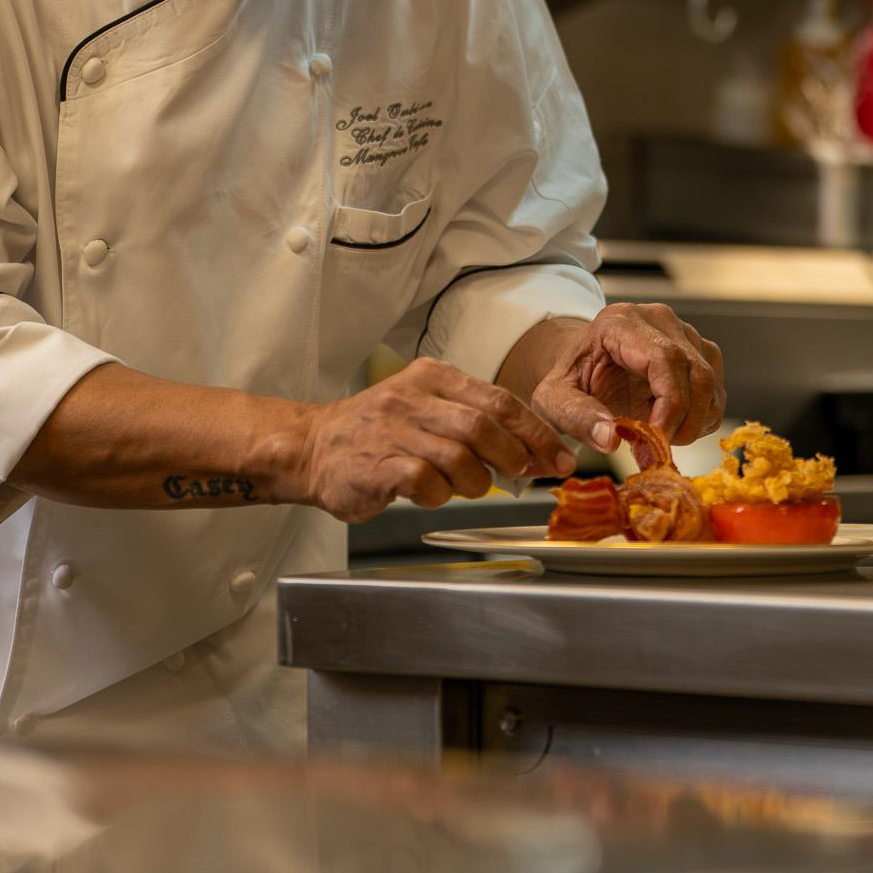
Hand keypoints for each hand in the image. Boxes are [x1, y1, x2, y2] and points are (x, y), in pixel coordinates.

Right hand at [299, 358, 576, 522]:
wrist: (312, 446)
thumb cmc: (378, 431)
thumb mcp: (425, 406)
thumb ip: (472, 421)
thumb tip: (532, 450)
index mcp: (432, 377)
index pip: (499, 400)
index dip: (536, 432)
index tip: (560, 456)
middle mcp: (412, 398)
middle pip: (483, 425)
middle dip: (515, 455)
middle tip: (524, 474)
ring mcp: (392, 430)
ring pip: (459, 455)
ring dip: (477, 480)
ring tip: (470, 487)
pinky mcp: (376, 464)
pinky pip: (425, 481)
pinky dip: (440, 495)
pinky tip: (433, 495)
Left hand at [528, 303, 725, 452]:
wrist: (582, 366)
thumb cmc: (571, 379)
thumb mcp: (554, 400)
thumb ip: (577, 417)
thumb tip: (610, 439)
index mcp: (621, 321)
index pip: (665, 358)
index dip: (670, 403)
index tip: (657, 438)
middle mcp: (658, 319)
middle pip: (696, 372)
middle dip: (684, 420)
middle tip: (659, 448)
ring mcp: (683, 333)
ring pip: (711, 383)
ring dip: (695, 422)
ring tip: (659, 437)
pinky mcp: (698, 351)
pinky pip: (716, 389)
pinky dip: (702, 418)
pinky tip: (673, 427)